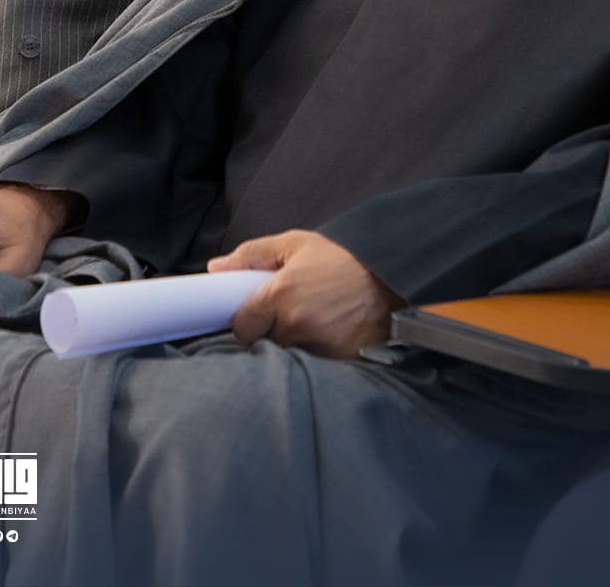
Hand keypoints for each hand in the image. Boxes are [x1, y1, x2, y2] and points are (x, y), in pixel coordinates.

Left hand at [212, 230, 403, 358]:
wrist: (393, 275)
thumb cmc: (343, 259)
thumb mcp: (295, 244)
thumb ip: (252, 255)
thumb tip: (216, 268)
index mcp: (280, 295)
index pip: (242, 327)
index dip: (247, 322)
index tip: (257, 316)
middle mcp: (296, 323)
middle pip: (265, 343)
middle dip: (271, 332)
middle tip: (289, 315)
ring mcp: (319, 345)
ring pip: (289, 355)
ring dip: (294, 344)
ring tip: (313, 323)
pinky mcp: (340, 360)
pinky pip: (315, 364)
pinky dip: (317, 354)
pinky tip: (329, 335)